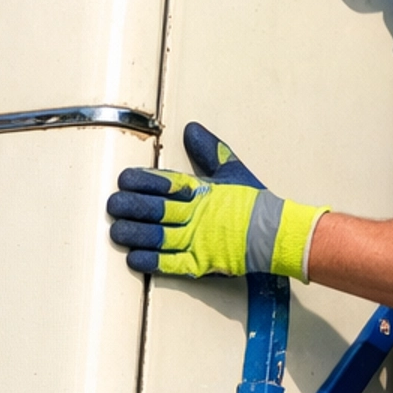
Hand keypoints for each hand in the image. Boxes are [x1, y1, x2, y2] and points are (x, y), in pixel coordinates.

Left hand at [106, 122, 325, 281]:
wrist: (279, 234)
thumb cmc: (256, 206)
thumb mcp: (232, 171)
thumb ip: (209, 151)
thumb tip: (192, 130)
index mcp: (202, 191)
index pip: (165, 183)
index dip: (142, 181)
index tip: (125, 179)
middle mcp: (196, 215)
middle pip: (156, 209)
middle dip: (131, 206)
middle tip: (113, 204)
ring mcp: (198, 240)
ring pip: (158, 236)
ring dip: (134, 233)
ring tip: (116, 230)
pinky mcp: (202, 263)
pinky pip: (172, 263)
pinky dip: (152, 261)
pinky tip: (134, 257)